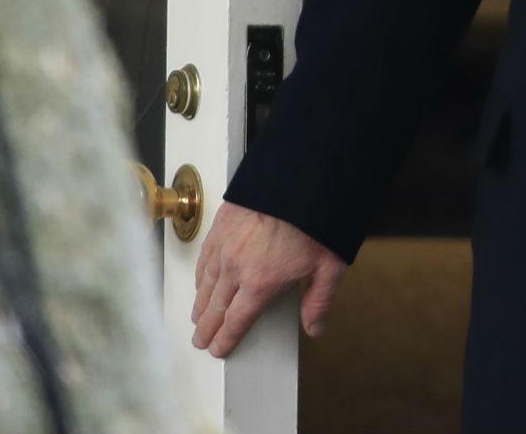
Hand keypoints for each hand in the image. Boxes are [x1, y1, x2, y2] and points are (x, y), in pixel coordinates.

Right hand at [190, 200, 345, 356]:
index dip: (225, 339)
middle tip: (200, 340)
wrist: (301, 175)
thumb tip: (314, 328)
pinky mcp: (220, 223)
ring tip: (197, 316)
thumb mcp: (328, 265)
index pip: (236, 321)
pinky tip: (199, 280)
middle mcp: (236, 267)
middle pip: (214, 306)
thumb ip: (318, 300)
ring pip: (204, 282)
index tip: (218, 349)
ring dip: (200, 303)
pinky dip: (199, 273)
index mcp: (260, 283)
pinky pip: (204, 256)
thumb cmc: (317, 218)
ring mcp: (225, 244)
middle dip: (206, 327)